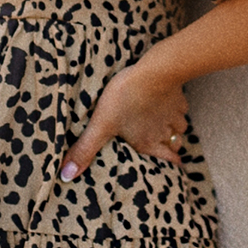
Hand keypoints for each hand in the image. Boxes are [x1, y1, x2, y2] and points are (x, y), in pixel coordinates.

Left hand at [61, 61, 188, 178]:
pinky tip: (168, 102)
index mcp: (147, 142)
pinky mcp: (177, 95)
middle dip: (172, 148)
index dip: (171, 165)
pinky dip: (176, 108)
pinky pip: (181, 106)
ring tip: (166, 126)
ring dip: (174, 128)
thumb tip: (67, 176)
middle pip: (175, 145)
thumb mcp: (100, 125)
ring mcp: (174, 113)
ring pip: (180, 127)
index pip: (168, 160)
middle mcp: (164, 132)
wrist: (153, 71)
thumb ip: (85, 149)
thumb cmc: (126, 98)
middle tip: (169, 149)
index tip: (173, 169)